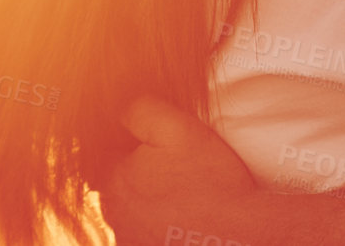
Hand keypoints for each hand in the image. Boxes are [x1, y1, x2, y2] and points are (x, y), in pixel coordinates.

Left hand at [96, 96, 258, 243]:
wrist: (238, 234)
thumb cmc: (210, 181)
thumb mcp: (178, 128)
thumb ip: (141, 111)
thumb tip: (120, 110)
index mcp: (116, 178)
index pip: (106, 154)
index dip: (131, 144)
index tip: (158, 146)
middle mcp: (115, 213)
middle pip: (118, 182)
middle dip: (139, 172)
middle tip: (175, 168)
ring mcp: (130, 237)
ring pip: (131, 208)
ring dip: (148, 199)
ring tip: (184, 193)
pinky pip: (145, 230)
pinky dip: (158, 221)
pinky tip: (183, 215)